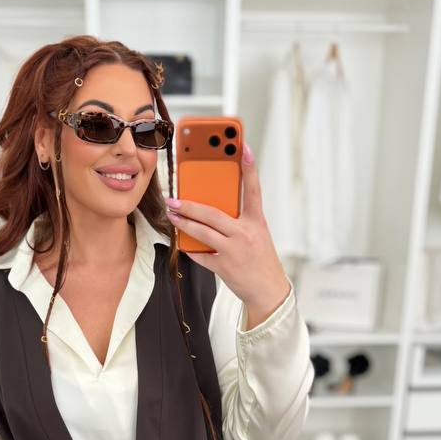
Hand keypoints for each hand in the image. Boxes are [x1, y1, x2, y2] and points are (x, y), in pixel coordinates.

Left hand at [164, 141, 290, 311]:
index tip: (243, 147)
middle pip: (212, 213)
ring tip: (172, 215)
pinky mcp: (223, 267)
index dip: (249, 168)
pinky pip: (201, 254)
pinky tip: (182, 242)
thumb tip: (212, 211)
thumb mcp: (257, 235)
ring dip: (183, 223)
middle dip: (190, 205)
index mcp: (257, 222)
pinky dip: (191, 248)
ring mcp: (234, 251)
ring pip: (202, 232)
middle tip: (174, 199)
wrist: (268, 292)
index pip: (253, 190)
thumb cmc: (261, 260)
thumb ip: (239, 221)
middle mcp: (245, 234)